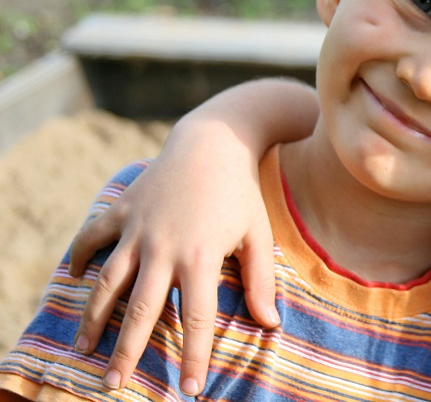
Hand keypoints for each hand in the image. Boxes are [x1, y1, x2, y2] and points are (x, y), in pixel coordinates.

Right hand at [67, 121, 278, 395]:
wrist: (213, 141)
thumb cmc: (240, 193)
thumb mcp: (258, 235)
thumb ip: (261, 281)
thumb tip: (271, 324)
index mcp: (200, 257)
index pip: (195, 319)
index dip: (192, 356)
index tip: (188, 389)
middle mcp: (162, 247)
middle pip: (140, 310)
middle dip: (126, 351)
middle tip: (111, 386)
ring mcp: (137, 229)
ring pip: (107, 281)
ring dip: (92, 317)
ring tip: (83, 348)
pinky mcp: (122, 210)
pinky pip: (92, 237)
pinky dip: (80, 257)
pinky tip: (72, 279)